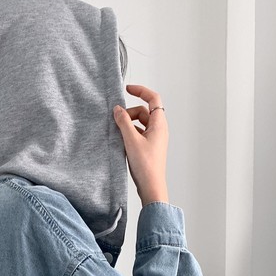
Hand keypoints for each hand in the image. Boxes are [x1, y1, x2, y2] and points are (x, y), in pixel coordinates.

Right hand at [113, 84, 168, 205]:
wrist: (151, 186)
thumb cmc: (145, 166)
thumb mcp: (131, 140)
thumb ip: (123, 122)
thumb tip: (117, 109)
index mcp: (159, 124)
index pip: (153, 99)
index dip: (140, 90)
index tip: (127, 89)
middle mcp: (159, 130)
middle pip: (143, 111)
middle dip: (129, 112)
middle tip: (116, 121)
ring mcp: (154, 139)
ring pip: (140, 123)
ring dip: (128, 124)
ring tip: (117, 133)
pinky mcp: (148, 147)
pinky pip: (138, 134)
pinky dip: (129, 133)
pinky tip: (120, 141)